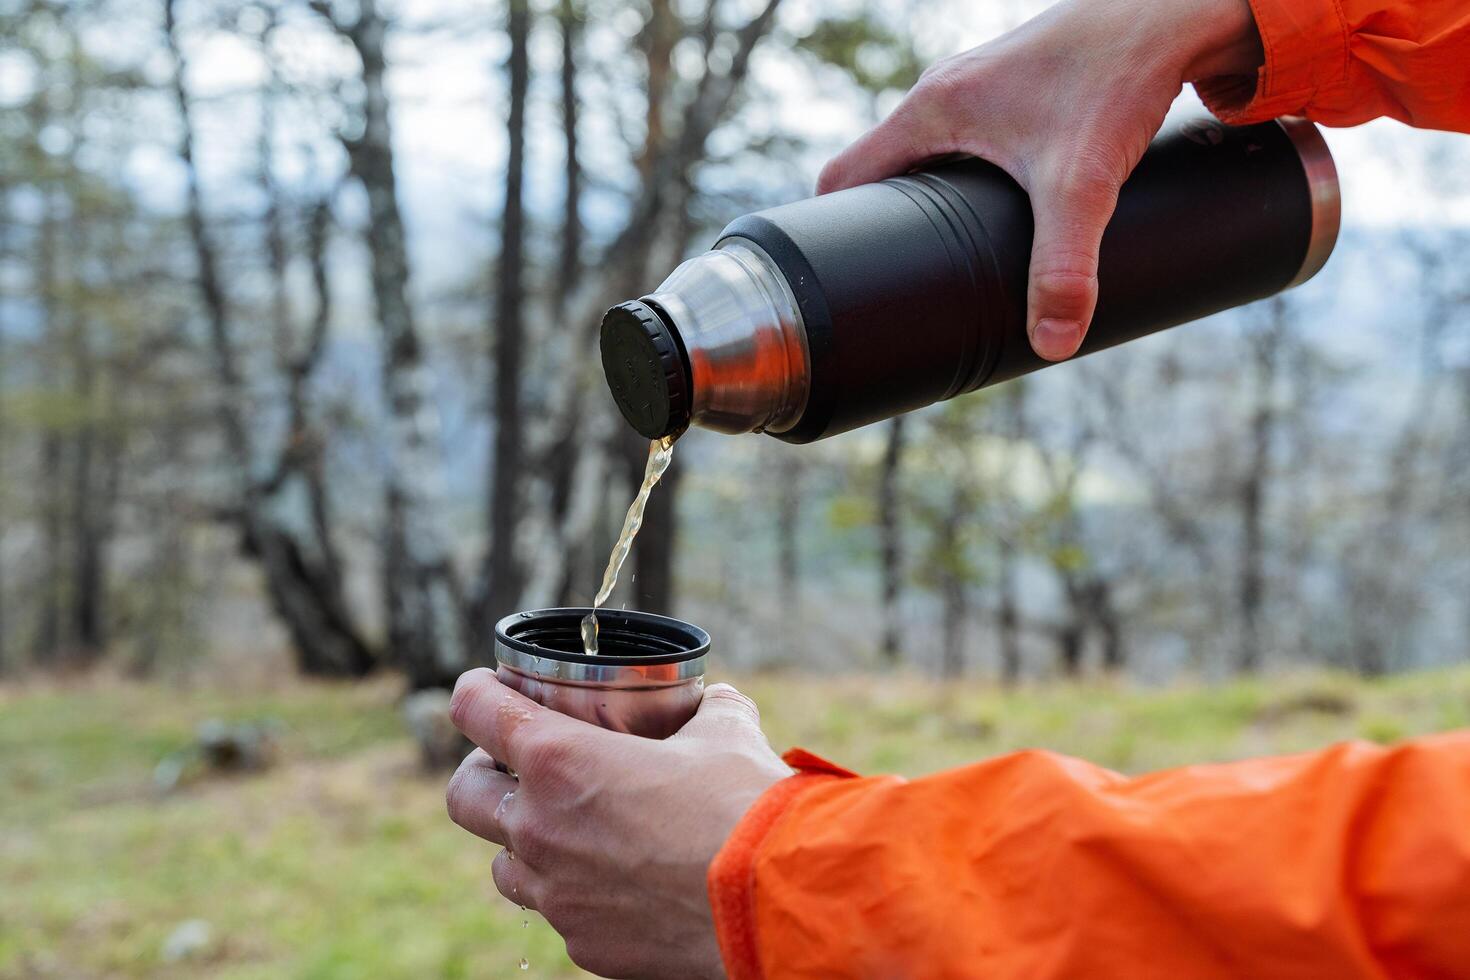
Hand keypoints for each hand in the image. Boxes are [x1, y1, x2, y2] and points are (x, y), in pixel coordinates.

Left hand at [446, 671, 790, 978]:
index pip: (476, 709)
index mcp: (560, 760)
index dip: (478, 692)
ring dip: (524, 842)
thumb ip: (709, 711)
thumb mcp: (726, 734)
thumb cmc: (745, 808)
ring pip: (506, 866)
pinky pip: (561, 914)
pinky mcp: (585, 945)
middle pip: (464, 796)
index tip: (486, 689)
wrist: (777, 903)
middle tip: (513, 766)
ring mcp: (557, 895)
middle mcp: (540, 828)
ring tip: (567, 831)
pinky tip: (620, 883)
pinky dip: (578, 894)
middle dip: (481, 774)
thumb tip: (716, 702)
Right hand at [818, 0, 1262, 360]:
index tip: (843, 280)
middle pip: (884, 171)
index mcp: (930, 109)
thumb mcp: (1083, 185)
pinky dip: (967, 179)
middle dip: (884, 227)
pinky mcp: (1017, 88)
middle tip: (900, 284)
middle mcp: (944, 92)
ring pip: (928, 155)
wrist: (1173, 12)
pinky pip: (966, 141)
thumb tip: (1051, 343)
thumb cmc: (1117, 78)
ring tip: (944, 258)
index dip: (832, 233)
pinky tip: (997, 211)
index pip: (845, 177)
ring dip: (928, 202)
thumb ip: (1064, 268)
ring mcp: (980, 86)